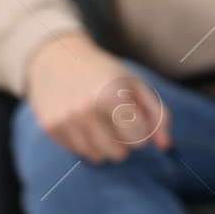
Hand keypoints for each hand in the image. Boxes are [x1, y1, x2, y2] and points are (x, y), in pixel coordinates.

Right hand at [25, 32, 170, 162]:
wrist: (59, 56)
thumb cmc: (105, 73)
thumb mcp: (136, 86)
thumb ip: (157, 115)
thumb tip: (164, 146)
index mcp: (112, 96)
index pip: (138, 139)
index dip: (142, 132)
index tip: (136, 120)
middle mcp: (86, 110)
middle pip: (118, 153)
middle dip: (124, 142)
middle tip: (118, 122)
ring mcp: (65, 119)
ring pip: (97, 156)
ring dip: (105, 145)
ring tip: (102, 122)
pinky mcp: (49, 126)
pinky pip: (77, 151)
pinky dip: (86, 143)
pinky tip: (84, 123)